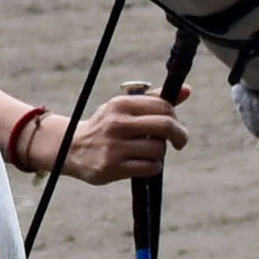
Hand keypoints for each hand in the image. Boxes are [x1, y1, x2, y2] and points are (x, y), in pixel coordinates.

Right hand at [0, 87, 186, 185]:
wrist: (71, 148)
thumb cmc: (106, 126)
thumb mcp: (124, 107)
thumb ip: (155, 99)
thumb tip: (187, 90)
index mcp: (121, 104)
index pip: (163, 105)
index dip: (176, 117)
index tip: (176, 126)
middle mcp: (117, 123)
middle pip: (166, 126)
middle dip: (180, 135)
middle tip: (180, 142)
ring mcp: (114, 146)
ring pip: (159, 149)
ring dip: (160, 153)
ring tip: (149, 153)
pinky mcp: (112, 168)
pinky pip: (150, 168)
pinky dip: (153, 167)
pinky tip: (145, 164)